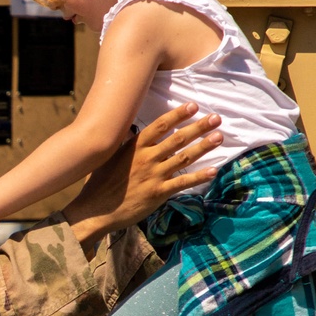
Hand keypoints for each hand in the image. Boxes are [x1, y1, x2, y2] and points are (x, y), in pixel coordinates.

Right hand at [66, 103, 222, 247]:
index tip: (193, 106)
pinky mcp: (158, 193)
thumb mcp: (109, 157)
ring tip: (219, 137)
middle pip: (177, 139)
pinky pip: (182, 183)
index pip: (160, 126)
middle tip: (216, 118)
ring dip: (203, 147)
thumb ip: (125, 144)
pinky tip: (213, 170)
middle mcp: (146, 158)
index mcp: (135, 147)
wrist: (96, 210)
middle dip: (198, 127)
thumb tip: (134, 131)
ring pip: (183, 158)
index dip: (178, 115)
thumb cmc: (99, 183)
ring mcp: (153, 176)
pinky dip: (199, 177)